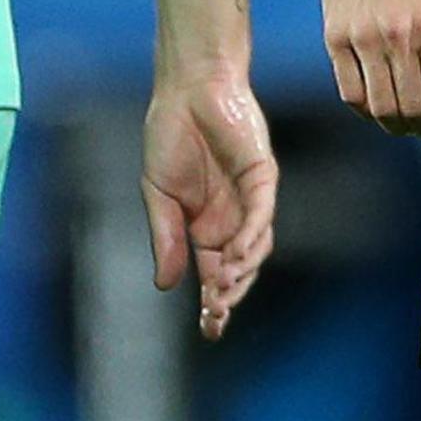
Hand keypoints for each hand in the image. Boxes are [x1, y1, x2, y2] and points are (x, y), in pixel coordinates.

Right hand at [143, 64, 277, 339]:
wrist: (186, 89)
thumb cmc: (170, 136)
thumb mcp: (158, 195)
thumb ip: (166, 238)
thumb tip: (165, 285)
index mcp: (205, 226)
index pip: (213, 274)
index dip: (213, 303)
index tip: (209, 331)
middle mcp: (232, 219)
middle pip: (237, 268)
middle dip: (228, 295)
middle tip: (215, 316)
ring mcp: (250, 199)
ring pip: (255, 247)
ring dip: (240, 270)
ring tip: (221, 288)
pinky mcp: (262, 177)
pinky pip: (261, 214)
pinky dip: (251, 235)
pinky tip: (236, 253)